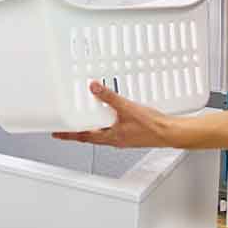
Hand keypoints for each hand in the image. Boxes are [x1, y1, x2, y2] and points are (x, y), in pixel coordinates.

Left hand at [53, 81, 170, 147]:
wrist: (169, 133)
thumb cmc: (151, 126)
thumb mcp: (126, 108)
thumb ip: (109, 97)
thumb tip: (94, 88)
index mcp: (110, 136)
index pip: (83, 136)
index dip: (69, 135)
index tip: (58, 133)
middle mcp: (114, 140)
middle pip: (90, 136)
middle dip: (78, 131)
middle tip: (67, 126)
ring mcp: (123, 138)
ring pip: (102, 133)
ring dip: (92, 126)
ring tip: (85, 119)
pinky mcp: (131, 134)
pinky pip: (113, 129)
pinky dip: (107, 123)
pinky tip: (110, 116)